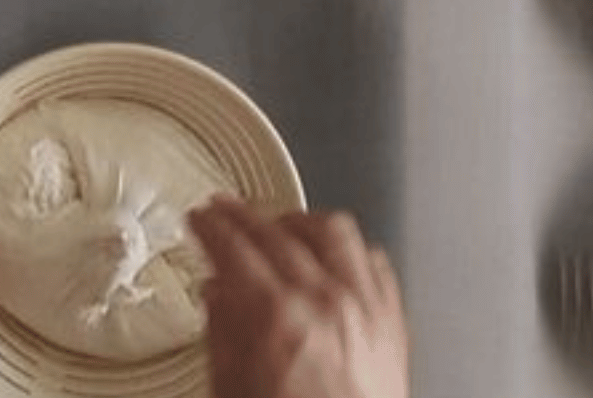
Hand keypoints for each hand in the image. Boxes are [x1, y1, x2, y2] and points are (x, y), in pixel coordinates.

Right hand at [188, 198, 408, 397]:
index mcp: (276, 317)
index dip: (211, 225)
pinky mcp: (392, 322)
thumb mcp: (231, 389)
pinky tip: (335, 256)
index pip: (234, 246)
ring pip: (334, 232)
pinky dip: (349, 251)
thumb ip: (222, 332)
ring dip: (299, 222)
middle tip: (225, 213)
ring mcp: (365, 308)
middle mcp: (325, 301)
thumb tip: (216, 292)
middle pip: (276, 231)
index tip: (200, 218)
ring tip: (280, 225)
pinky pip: (374, 263)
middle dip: (243, 215)